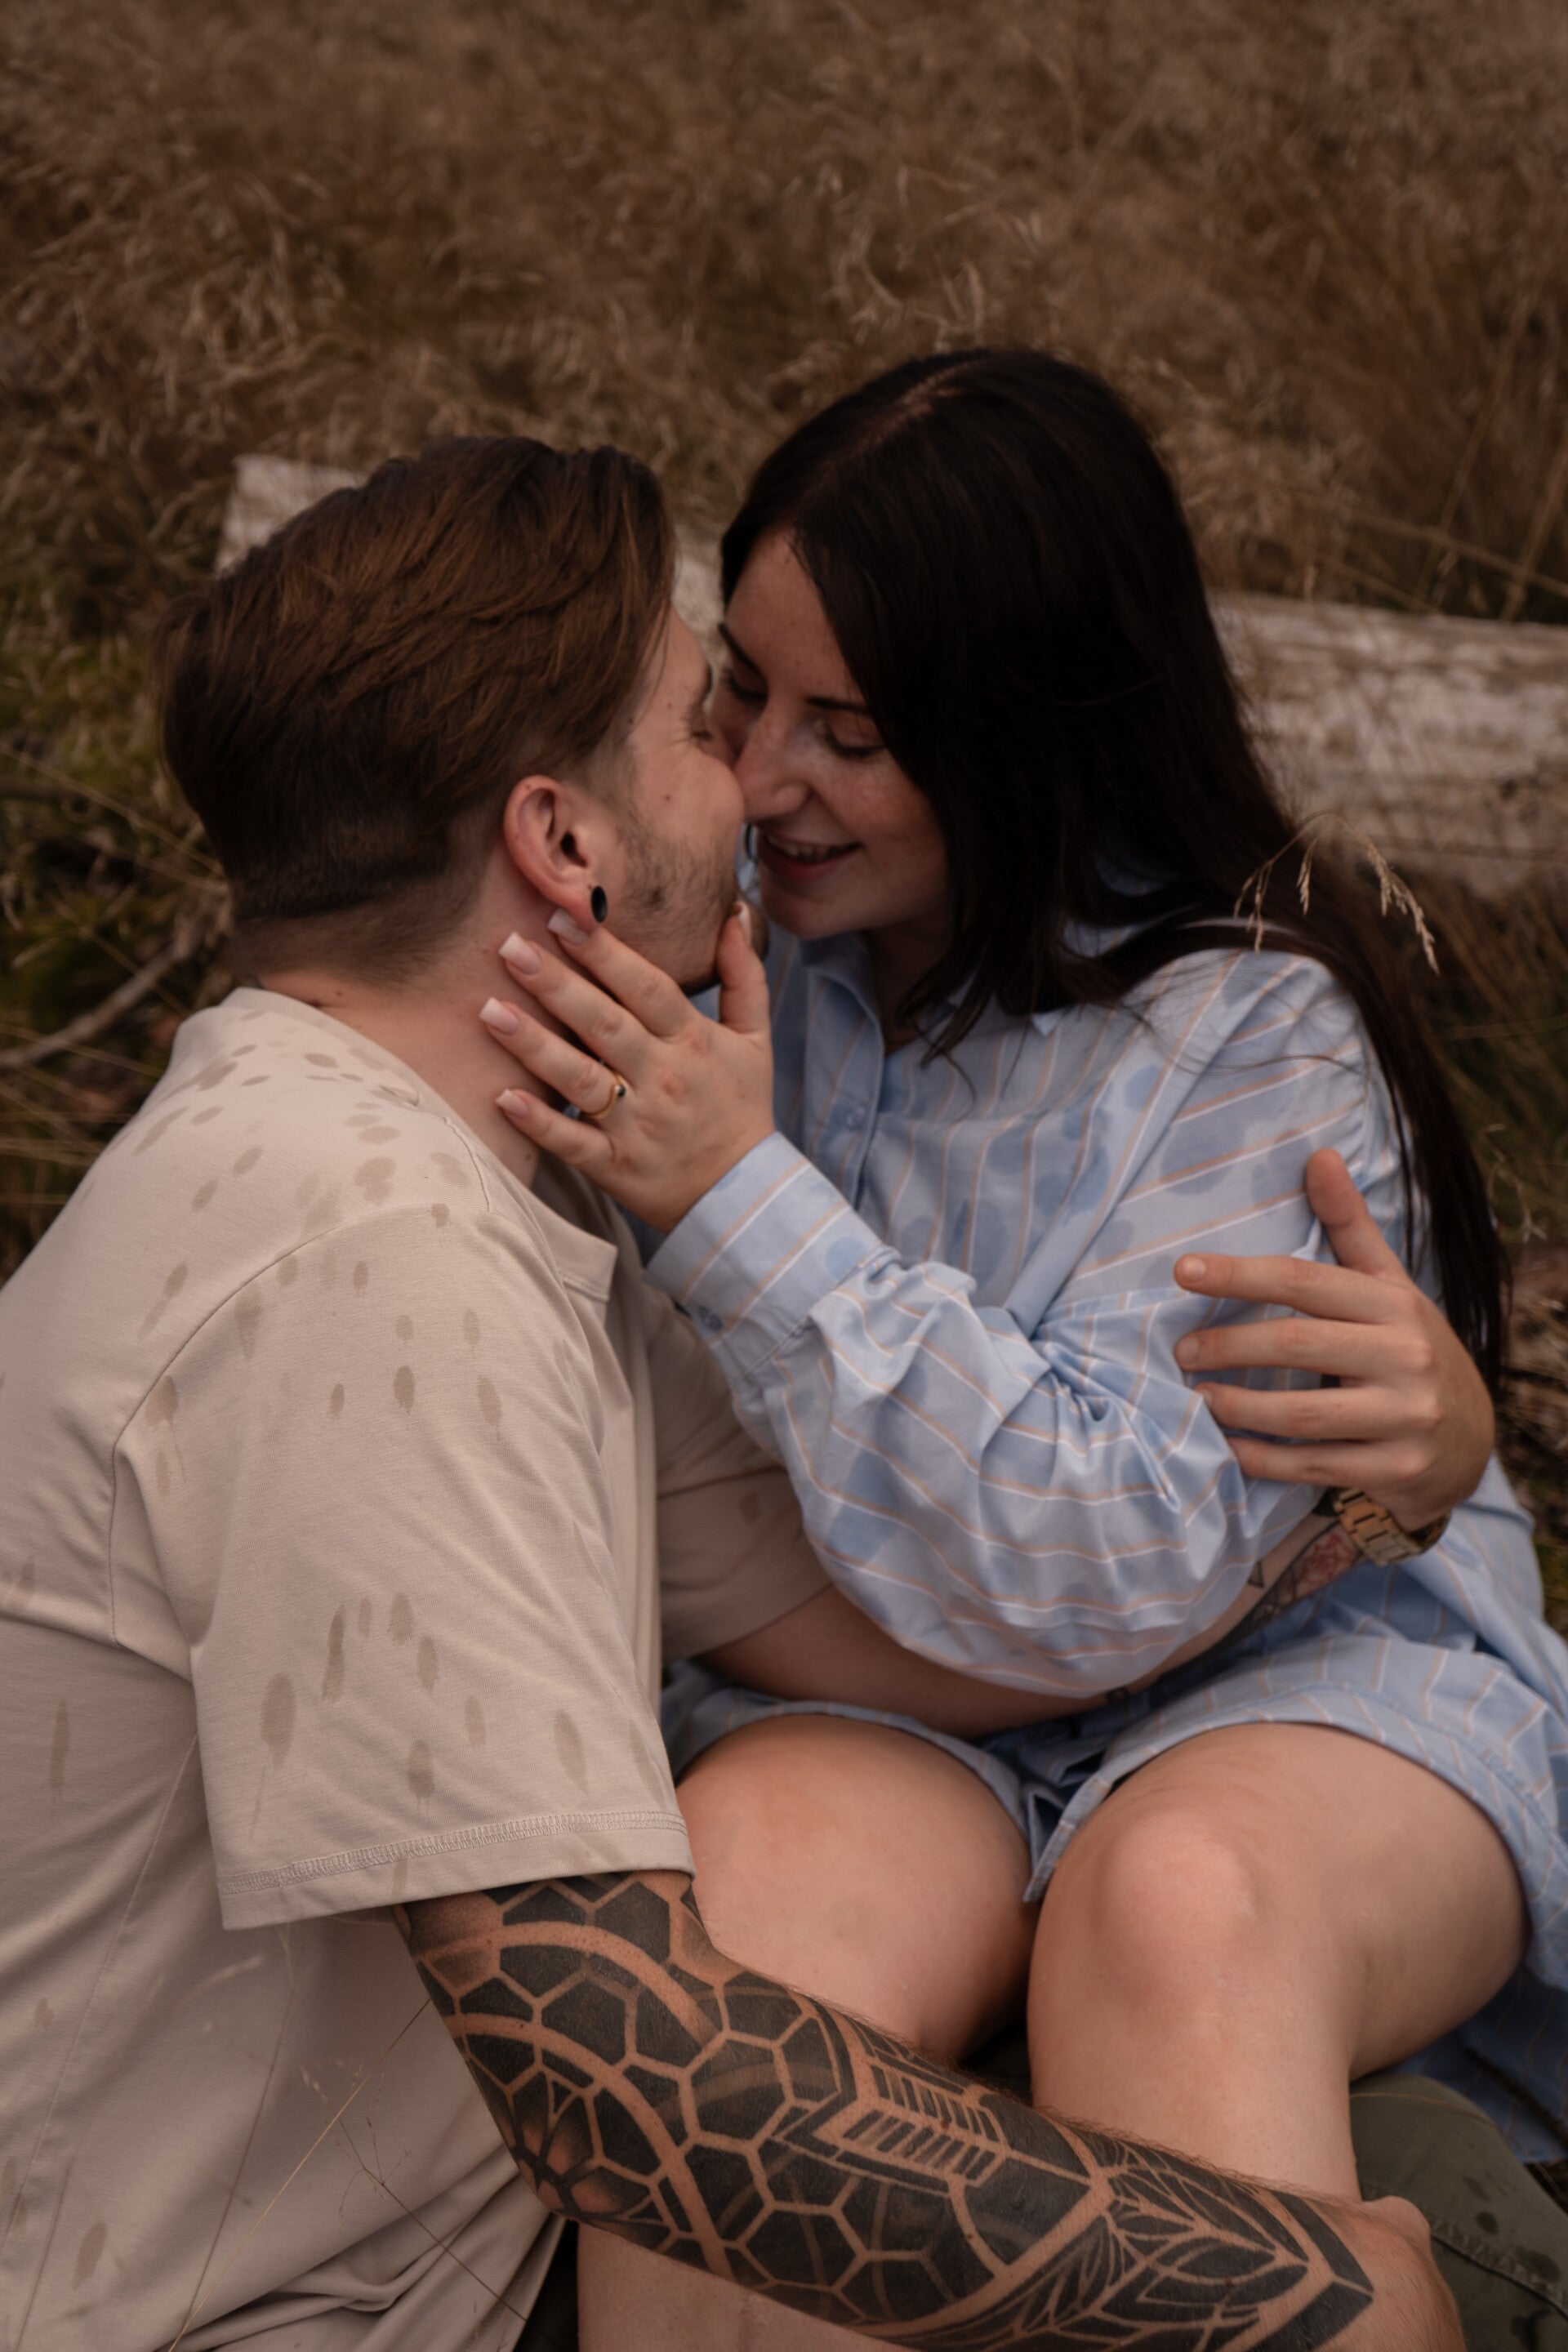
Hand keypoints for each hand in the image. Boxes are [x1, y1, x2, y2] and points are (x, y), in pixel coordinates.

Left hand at [480, 905, 775, 1231]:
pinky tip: (503, 1097)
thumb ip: (743, 975)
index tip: (564, 916)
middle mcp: (665, 1079)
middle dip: (556, 984)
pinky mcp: (616, 1166)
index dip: (606, 952)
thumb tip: (733, 913)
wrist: (745, 1196)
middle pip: (604, 1024)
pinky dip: (539, 1122)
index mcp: (692, 1041)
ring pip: (580, 1079)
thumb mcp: (755, 1038)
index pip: (646, 987)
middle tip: (508, 945)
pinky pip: (573, 1143)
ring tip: (489, 1010)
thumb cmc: (741, 1107)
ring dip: (534, 1044)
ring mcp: (638, 1125)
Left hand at [1173, 1148, 1493, 1528]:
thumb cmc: (1409, 1350)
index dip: (1240, 1274)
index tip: (1182, 1271)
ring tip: (1196, 1398)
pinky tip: (1229, 1448)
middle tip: (1180, 1351)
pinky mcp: (1399, 1471)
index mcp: (1395, 1304)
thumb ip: (1349, 1227)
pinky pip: (1314, 1466)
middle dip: (1227, 1346)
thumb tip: (1319, 1155)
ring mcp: (1406, 1417)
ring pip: (1301, 1413)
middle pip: (1296, 1345)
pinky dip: (1264, 1459)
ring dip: (1237, 1407)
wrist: (1468, 1442)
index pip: (1304, 1281)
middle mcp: (1406, 1356)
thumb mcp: (1388, 1286)